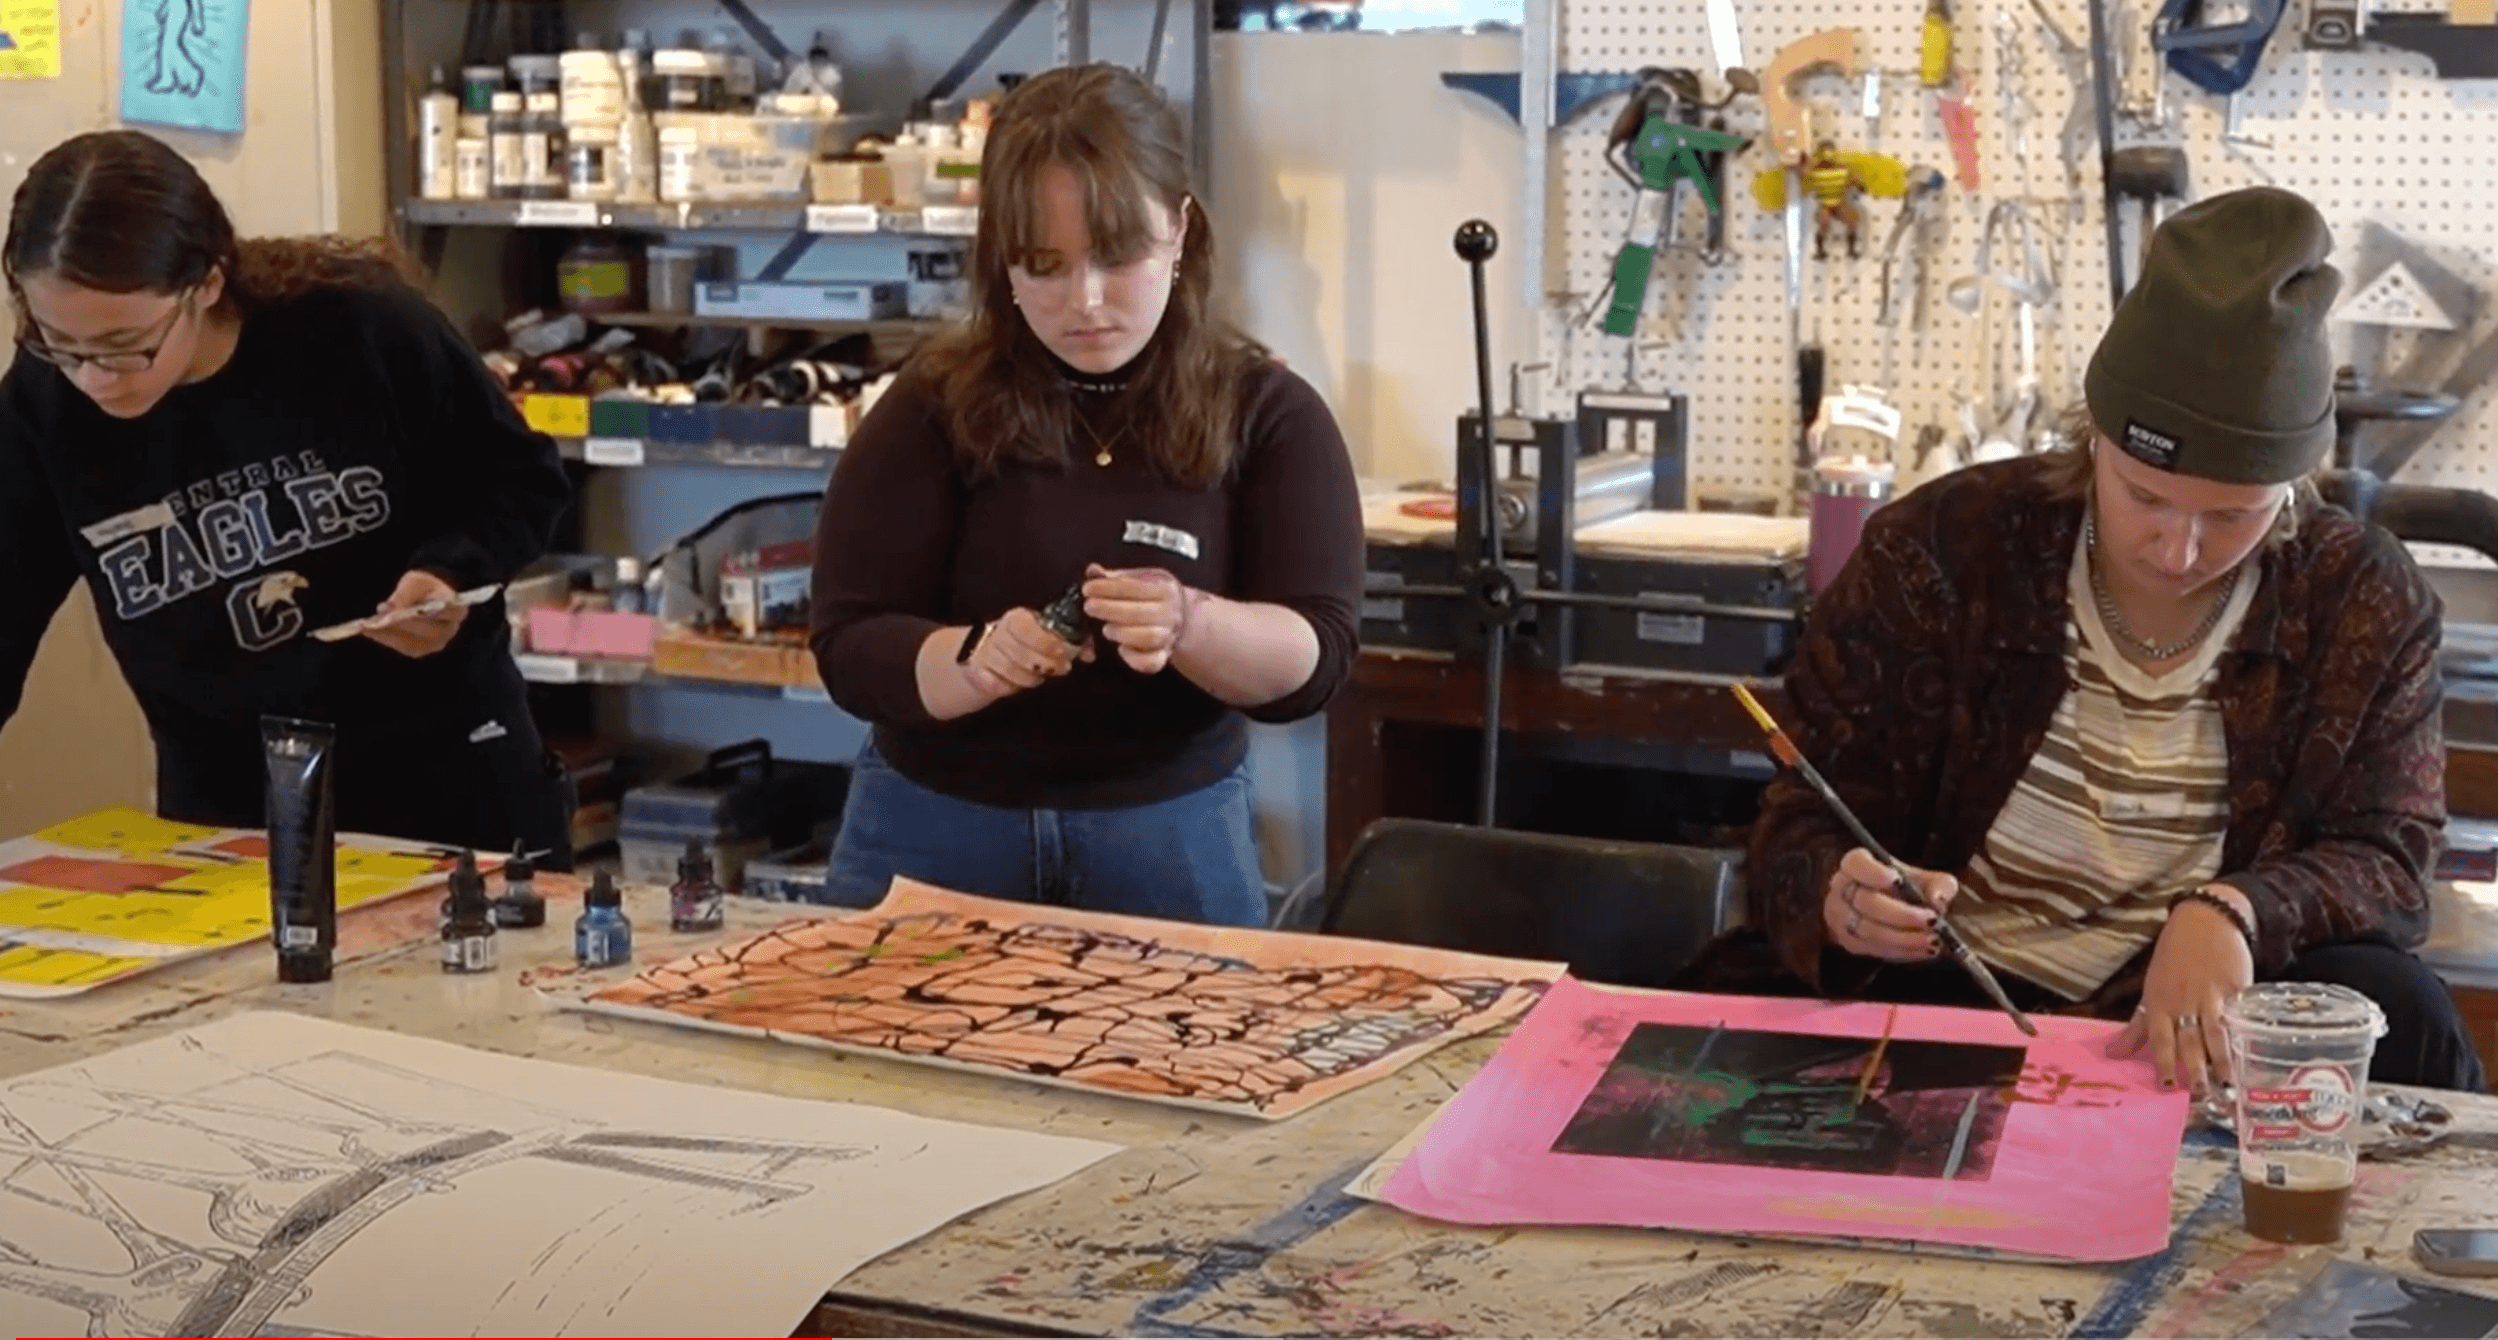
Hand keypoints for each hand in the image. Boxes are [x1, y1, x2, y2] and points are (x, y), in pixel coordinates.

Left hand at [364, 570, 467, 657]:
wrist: (426, 596)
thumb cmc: (423, 586)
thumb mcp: (414, 582)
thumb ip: (403, 594)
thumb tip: (386, 610)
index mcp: (456, 608)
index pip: (450, 612)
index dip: (433, 612)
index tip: (416, 610)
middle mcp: (450, 629)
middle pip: (428, 630)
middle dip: (402, 625)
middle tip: (378, 620)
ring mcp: (437, 643)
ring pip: (413, 643)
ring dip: (388, 634)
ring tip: (366, 626)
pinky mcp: (422, 649)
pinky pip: (404, 647)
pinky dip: (386, 638)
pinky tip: (370, 630)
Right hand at [958, 607, 1082, 700]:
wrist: (984, 654)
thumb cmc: (1024, 644)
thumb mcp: (1046, 636)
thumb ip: (1072, 641)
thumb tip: (1089, 654)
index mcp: (1016, 619)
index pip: (1027, 628)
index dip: (1047, 642)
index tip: (1064, 653)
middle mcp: (999, 633)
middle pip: (1021, 652)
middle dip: (1045, 664)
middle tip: (1061, 668)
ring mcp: (985, 653)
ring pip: (1010, 670)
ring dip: (1030, 678)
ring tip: (1039, 676)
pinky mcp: (976, 672)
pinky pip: (994, 685)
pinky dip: (1007, 687)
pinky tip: (1014, 683)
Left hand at [1082, 564, 1195, 674]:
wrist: (1182, 617)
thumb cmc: (1154, 595)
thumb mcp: (1141, 578)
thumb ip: (1117, 577)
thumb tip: (1092, 571)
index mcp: (1165, 589)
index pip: (1136, 586)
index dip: (1109, 588)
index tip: (1088, 589)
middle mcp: (1171, 613)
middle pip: (1141, 613)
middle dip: (1110, 610)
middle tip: (1089, 607)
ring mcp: (1169, 636)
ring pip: (1148, 638)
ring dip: (1121, 633)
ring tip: (1106, 628)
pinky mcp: (1163, 656)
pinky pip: (1151, 662)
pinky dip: (1134, 659)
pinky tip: (1122, 649)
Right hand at [1824, 847, 1956, 961]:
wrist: (1896, 913)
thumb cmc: (1909, 890)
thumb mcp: (1928, 880)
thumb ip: (1940, 885)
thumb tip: (1937, 899)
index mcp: (1856, 865)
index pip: (1856, 864)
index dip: (1874, 873)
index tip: (1897, 880)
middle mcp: (1842, 888)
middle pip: (1866, 902)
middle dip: (1902, 914)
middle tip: (1932, 921)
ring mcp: (1840, 917)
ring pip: (1868, 930)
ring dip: (1903, 937)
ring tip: (1932, 940)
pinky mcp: (1848, 942)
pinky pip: (1872, 948)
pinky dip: (1901, 950)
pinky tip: (1923, 949)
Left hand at [2107, 885, 2254, 1093]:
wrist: (2205, 923)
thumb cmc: (2173, 960)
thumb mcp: (2150, 990)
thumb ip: (2137, 1027)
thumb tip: (2112, 1054)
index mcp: (2158, 1002)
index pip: (2159, 1038)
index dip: (2164, 1063)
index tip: (2167, 1087)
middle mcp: (2182, 1002)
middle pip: (2188, 1040)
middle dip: (2194, 1068)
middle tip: (2200, 1095)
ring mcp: (2209, 996)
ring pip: (2213, 1032)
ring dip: (2220, 1059)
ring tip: (2226, 1084)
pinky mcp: (2234, 990)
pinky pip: (2237, 1018)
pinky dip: (2240, 1038)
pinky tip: (2247, 1056)